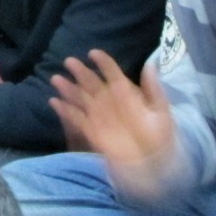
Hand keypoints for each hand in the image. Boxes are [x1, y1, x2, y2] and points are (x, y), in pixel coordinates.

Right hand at [50, 52, 180, 201]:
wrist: (153, 162)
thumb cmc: (160, 136)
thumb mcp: (161, 111)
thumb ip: (154, 88)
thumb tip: (150, 64)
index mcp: (126, 94)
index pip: (113, 74)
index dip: (104, 63)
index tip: (93, 53)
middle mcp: (110, 102)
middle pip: (93, 84)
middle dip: (81, 73)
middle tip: (68, 61)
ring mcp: (100, 117)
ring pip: (82, 99)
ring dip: (69, 89)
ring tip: (56, 79)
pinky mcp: (93, 132)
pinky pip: (76, 119)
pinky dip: (65, 111)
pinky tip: (54, 102)